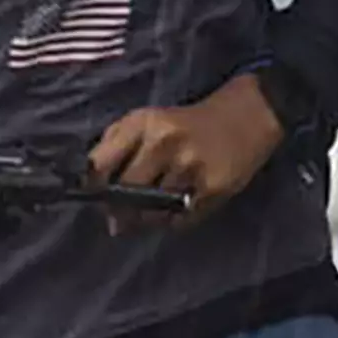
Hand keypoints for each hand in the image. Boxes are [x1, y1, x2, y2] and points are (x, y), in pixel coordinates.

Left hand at [88, 71, 289, 224]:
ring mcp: (190, 167)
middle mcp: (164, 143)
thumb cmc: (186, 122)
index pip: (100, 165)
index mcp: (143, 124)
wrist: (246, 117)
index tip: (98, 196)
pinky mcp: (213, 189)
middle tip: (124, 213)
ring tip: (158, 204)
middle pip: (125, 193)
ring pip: (152, 212)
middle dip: (120, 208)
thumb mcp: (146, 121)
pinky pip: (180, 220)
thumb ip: (113, 148)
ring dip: (148, 217)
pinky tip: (180, 205)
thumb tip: (91, 193)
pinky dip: (174, 220)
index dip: (93, 188)